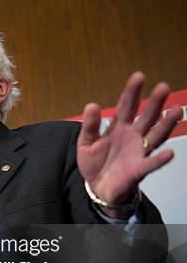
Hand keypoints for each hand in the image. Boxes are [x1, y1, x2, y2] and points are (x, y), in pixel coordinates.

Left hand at [77, 72, 181, 216]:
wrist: (97, 186)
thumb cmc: (94, 162)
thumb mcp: (86, 143)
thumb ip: (90, 126)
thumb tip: (91, 105)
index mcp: (118, 127)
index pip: (127, 106)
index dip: (132, 92)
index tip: (139, 76)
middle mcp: (132, 136)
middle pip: (146, 117)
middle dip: (154, 103)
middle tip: (163, 87)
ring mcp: (138, 152)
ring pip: (155, 136)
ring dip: (166, 124)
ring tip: (176, 110)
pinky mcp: (139, 169)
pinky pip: (151, 163)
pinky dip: (159, 159)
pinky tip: (168, 153)